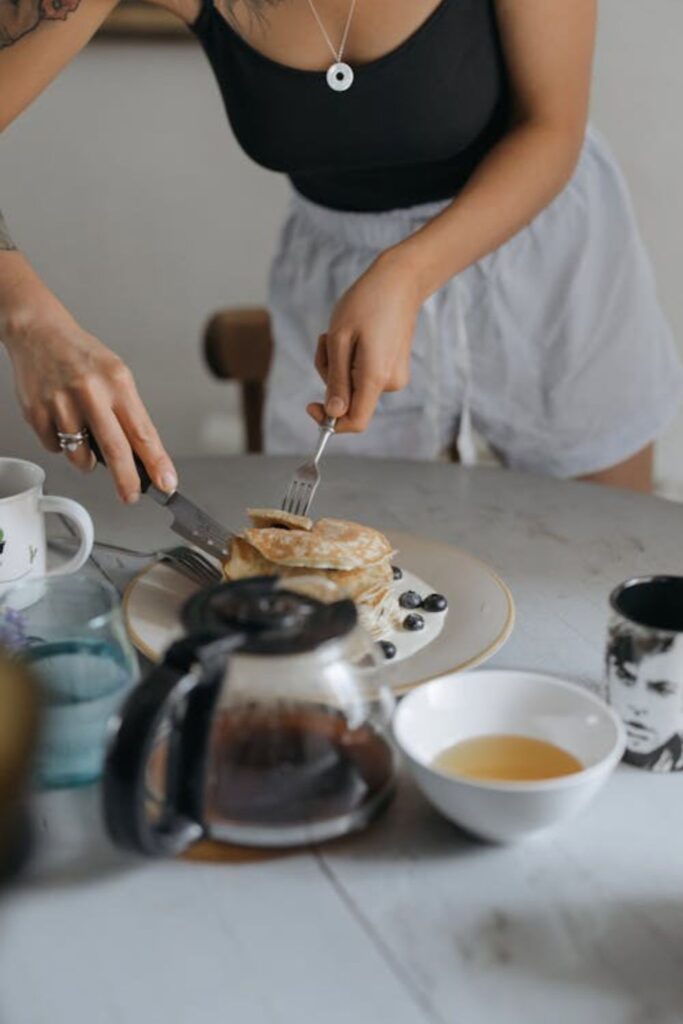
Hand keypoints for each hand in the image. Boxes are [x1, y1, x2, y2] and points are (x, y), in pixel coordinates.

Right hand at [5, 303, 176, 502]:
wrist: (39, 333)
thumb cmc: (82, 357)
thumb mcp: (116, 376)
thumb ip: (128, 415)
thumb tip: (141, 458)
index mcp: (117, 382)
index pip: (142, 432)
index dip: (157, 463)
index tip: (167, 483)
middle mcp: (90, 392)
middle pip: (114, 450)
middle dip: (126, 480)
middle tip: (131, 495)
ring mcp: (60, 403)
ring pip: (80, 456)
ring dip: (86, 458)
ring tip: (83, 431)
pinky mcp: (36, 412)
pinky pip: (55, 448)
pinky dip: (61, 444)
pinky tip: (61, 420)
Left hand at [307, 252, 420, 432]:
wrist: (400, 281)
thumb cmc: (366, 303)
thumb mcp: (339, 339)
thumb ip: (336, 380)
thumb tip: (334, 414)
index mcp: (376, 377)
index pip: (355, 421)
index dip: (331, 423)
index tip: (312, 406)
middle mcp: (390, 383)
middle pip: (349, 399)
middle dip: (329, 376)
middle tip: (326, 342)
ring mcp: (395, 376)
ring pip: (353, 385)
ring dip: (338, 364)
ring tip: (341, 332)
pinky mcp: (394, 368)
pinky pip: (363, 375)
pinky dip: (351, 360)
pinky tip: (354, 335)